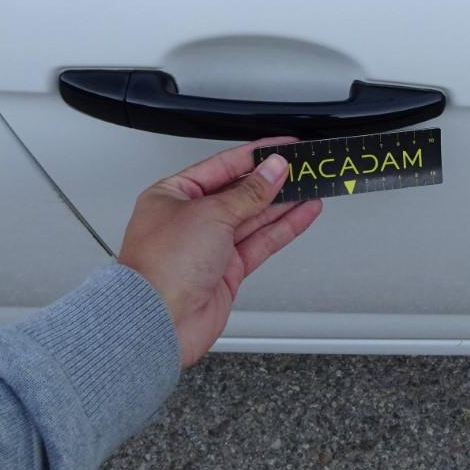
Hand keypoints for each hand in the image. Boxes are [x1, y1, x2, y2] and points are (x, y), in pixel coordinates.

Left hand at [118, 137, 322, 366]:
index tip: (283, 147)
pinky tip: (302, 214)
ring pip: (254, 217)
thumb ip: (248, 192)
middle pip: (240, 192)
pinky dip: (284, 228)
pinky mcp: (227, 271)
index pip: (222, 165)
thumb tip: (272, 169)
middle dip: (273, 180)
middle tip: (303, 168)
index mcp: (173, 195)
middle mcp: (190, 219)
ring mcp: (209, 246)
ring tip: (311, 187)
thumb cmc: (161, 267)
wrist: (158, 322)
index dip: (256, 155)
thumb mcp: (210, 214)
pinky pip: (260, 242)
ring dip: (284, 203)